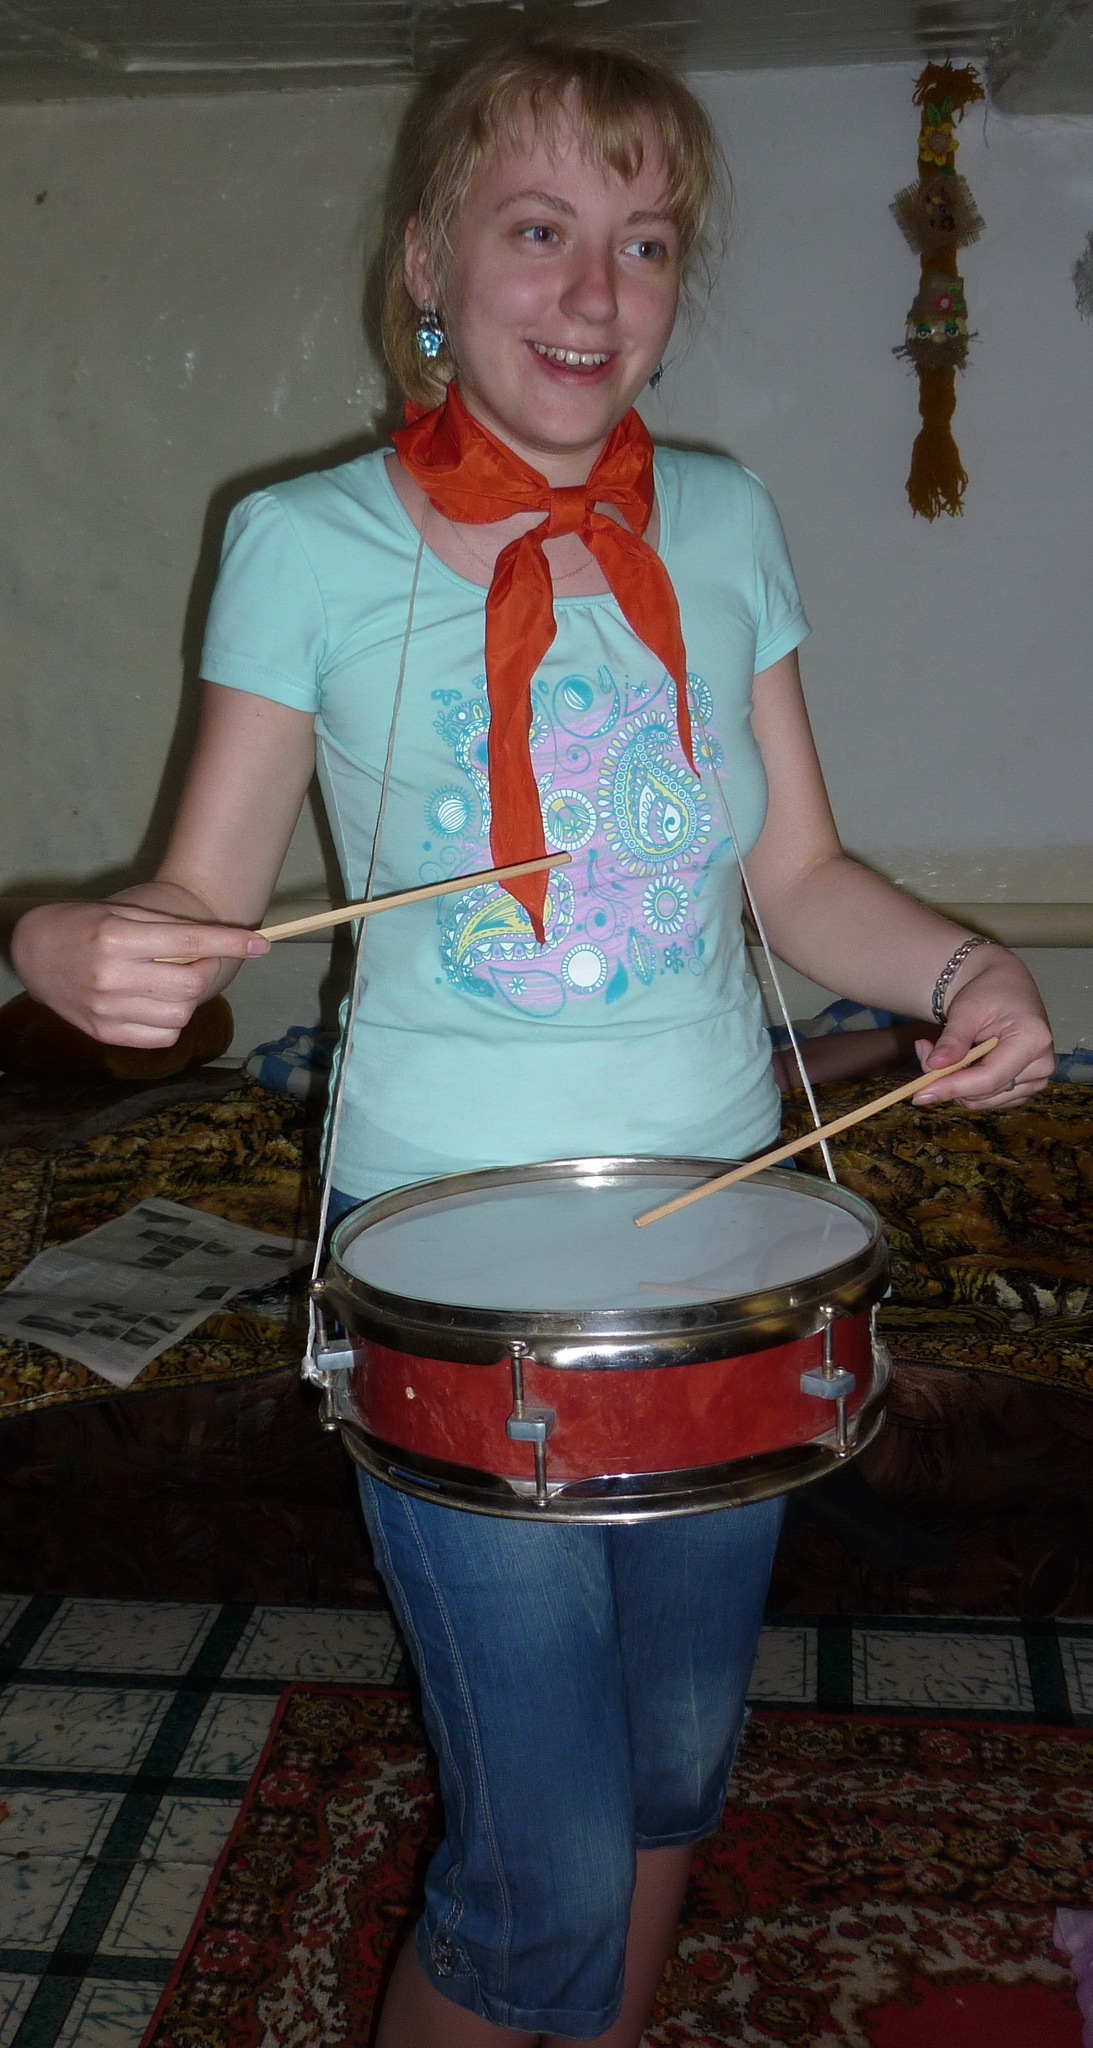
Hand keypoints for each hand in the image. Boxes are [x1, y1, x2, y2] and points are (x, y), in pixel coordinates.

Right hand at [11, 900, 268, 1048]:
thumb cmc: (84, 924)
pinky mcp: (104, 1034)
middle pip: (189, 986)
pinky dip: (173, 1021)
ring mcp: (106, 1009)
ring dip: (191, 999)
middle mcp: (111, 976)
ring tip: (178, 981)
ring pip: (179, 1016)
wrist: (34, 952)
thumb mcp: (121, 912)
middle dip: (211, 971)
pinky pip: (160, 1037)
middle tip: (207, 961)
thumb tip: (221, 944)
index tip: (261, 944)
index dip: (229, 943)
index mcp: (116, 937)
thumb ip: (166, 929)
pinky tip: (162, 1003)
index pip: (187, 943)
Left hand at [914, 948, 1053, 1107]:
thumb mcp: (966, 1009)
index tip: (920, 1093)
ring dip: (955, 1082)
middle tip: (923, 1049)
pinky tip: (958, 1061)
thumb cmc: (988, 992)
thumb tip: (934, 1067)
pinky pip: (988, 1098)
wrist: (1004, 988)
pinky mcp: (1025, 1087)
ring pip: (983, 1100)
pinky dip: (966, 1085)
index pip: (989, 1078)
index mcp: (1033, 1040)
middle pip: (985, 1092)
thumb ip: (952, 1040)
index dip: (953, 1087)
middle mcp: (1042, 1065)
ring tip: (940, 1050)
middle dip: (948, 1079)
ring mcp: (1036, 1079)